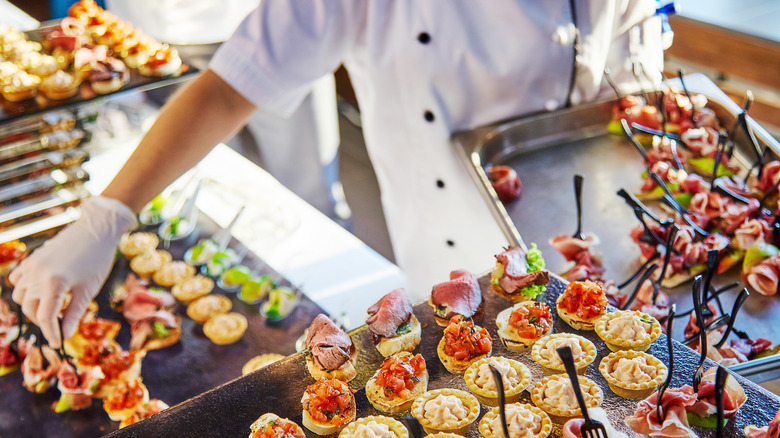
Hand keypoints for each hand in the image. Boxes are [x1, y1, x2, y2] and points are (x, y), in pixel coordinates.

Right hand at [10, 196, 136, 347]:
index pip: (46, 318)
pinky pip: (18, 278)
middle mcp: (38, 275)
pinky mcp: (32, 258)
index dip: (51, 333)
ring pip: (21, 295)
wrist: (97, 230)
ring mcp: (32, 265)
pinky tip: (38, 292)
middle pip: (30, 308)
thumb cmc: (98, 261)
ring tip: (51, 308)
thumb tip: (64, 335)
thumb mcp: (88, 290)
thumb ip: (74, 314)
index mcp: (54, 284)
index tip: (57, 343)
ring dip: (32, 305)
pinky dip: (24, 288)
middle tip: (58, 325)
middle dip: (43, 320)